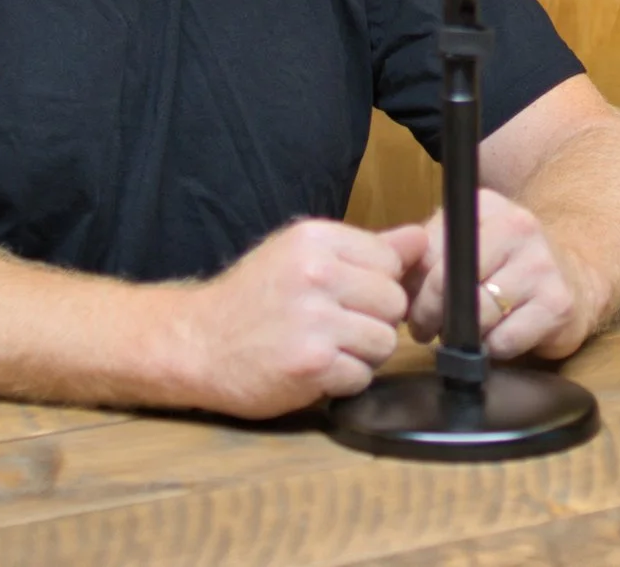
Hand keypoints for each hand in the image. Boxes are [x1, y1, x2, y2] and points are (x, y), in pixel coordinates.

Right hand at [166, 218, 427, 416]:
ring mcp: (315, 319)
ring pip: (385, 341)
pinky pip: (363, 376)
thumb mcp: (301, 255)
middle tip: (340, 326)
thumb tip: (422, 239)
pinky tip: (316, 370)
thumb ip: (365, 248)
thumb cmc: (253, 298)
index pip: (393, 259)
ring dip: (363, 353)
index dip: (380, 283)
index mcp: (317, 239)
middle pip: (395, 302)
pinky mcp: (312, 363)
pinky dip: (344, 381)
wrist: (196, 344)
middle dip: (375, 320)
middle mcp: (317, 273)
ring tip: (328, 348)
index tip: (354, 295)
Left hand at [404, 190, 601, 360]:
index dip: (414, 287)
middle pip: (450, 284)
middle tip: (427, 329)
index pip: (429, 252)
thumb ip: (423, 256)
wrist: (577, 275)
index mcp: (486, 206)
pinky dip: (493, 348)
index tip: (412, 304)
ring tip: (465, 334)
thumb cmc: (506, 265)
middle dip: (431, 315)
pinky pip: (504, 341)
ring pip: (477, 315)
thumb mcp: (464, 245)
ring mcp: (541, 264)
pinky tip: (498, 338)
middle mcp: (517, 226)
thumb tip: (386, 282)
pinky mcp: (558, 303)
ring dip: (463, 336)